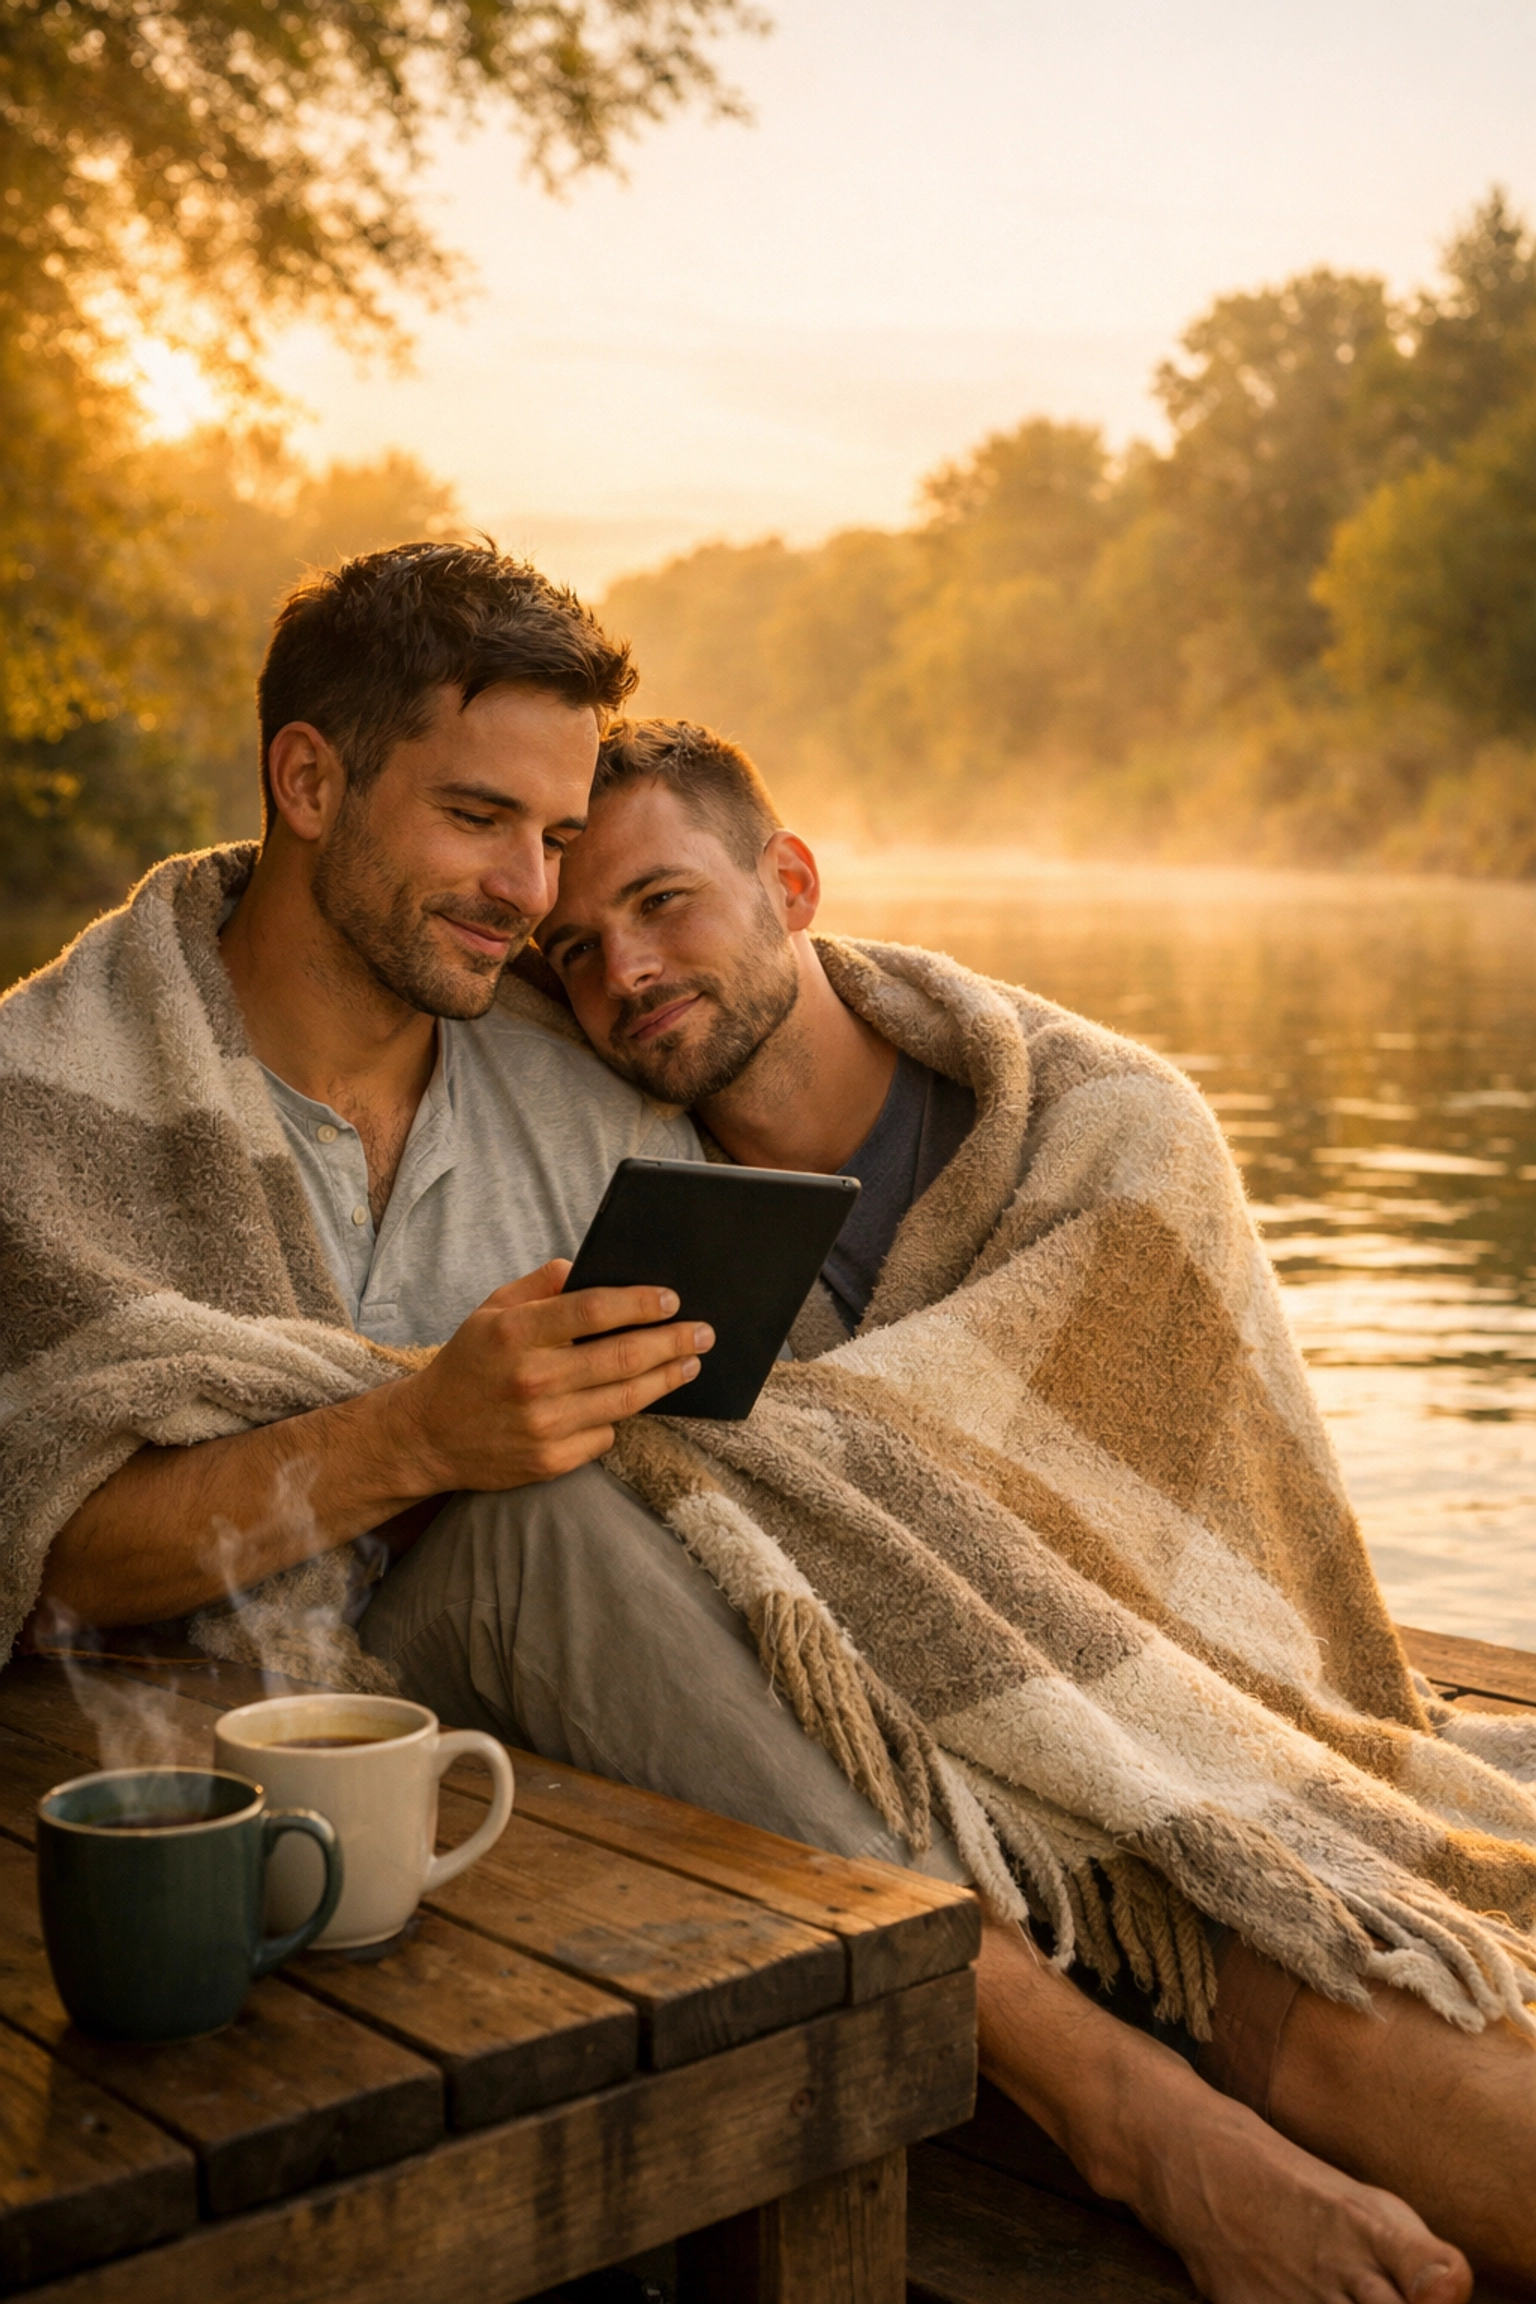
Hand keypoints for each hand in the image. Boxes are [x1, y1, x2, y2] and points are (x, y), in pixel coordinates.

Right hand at [385, 1261, 712, 1491]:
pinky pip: (606, 1433)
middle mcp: (532, 1380)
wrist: (427, 1436)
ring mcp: (543, 1425)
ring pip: (626, 1399)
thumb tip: (587, 1265)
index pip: (593, 1310)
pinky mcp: (551, 1461)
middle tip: (703, 1333)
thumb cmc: (468, 1365)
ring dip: (667, 1379)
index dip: (640, 1303)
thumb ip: (541, 1286)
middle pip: (622, 1357)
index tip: (672, 1298)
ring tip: (689, 1363)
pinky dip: (622, 1414)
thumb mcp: (491, 1311)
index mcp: (515, 1334)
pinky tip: (637, 1399)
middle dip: (673, 1341)